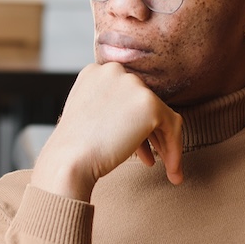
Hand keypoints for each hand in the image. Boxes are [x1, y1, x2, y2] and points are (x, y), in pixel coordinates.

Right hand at [31, 62, 183, 201]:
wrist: (68, 162)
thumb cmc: (73, 150)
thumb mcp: (87, 117)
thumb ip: (110, 109)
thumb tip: (138, 124)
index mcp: (96, 72)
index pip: (127, 95)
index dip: (135, 124)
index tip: (140, 149)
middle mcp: (115, 71)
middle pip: (146, 103)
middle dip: (151, 134)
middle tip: (155, 160)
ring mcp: (132, 85)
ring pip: (162, 114)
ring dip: (166, 144)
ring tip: (169, 171)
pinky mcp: (149, 104)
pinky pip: (173, 127)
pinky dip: (175, 150)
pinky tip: (173, 172)